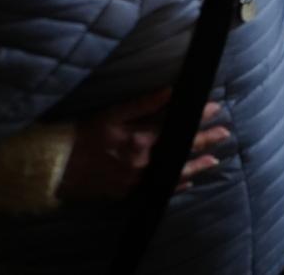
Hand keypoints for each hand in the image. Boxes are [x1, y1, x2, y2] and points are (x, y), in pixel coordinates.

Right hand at [57, 89, 227, 200]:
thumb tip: (171, 91)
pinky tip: (187, 182)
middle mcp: (143, 163)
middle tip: (224, 134)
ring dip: (196, 166)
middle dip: (204, 141)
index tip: (214, 109)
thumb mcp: (113, 114)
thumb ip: (144, 104)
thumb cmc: (84, 135)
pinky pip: (159, 189)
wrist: (59, 167)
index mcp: (140, 140)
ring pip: (174, 173)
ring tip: (214, 160)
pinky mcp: (129, 192)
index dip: (197, 117)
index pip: (177, 126)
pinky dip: (175, 185)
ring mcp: (138, 180)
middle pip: (181, 151)